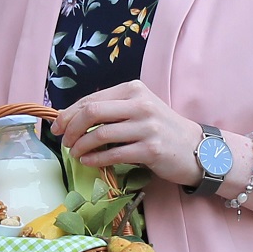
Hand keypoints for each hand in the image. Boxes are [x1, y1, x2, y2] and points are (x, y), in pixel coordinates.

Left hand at [50, 80, 202, 188]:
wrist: (195, 148)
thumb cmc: (160, 129)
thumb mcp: (138, 109)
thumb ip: (110, 109)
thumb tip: (69, 117)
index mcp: (133, 89)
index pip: (92, 99)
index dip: (68, 114)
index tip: (57, 127)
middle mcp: (140, 104)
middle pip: (92, 112)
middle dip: (71, 128)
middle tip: (65, 142)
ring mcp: (147, 126)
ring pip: (101, 134)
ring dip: (81, 146)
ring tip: (75, 154)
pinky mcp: (151, 149)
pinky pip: (114, 154)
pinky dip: (95, 159)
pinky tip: (89, 162)